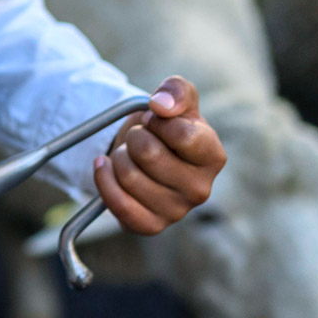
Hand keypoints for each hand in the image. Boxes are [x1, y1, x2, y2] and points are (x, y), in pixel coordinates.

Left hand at [93, 76, 223, 235]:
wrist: (142, 153)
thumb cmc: (163, 126)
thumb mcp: (174, 99)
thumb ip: (175, 91)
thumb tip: (161, 106)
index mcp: (213, 157)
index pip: (181, 135)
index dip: (157, 121)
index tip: (154, 121)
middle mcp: (201, 189)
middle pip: (148, 153)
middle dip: (134, 137)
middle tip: (139, 138)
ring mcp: (176, 211)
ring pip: (128, 175)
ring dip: (120, 156)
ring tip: (129, 155)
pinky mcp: (150, 226)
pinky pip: (118, 204)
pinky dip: (104, 179)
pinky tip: (106, 166)